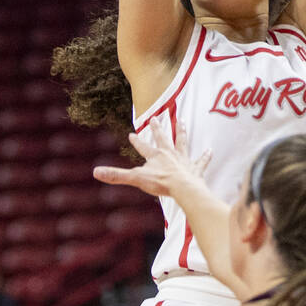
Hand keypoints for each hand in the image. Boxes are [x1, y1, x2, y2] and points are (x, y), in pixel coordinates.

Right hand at [94, 119, 210, 198]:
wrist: (183, 188)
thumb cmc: (161, 183)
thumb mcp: (136, 179)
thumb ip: (116, 175)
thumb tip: (96, 172)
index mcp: (156, 156)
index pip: (143, 146)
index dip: (137, 141)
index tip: (132, 133)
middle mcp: (170, 154)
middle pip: (163, 138)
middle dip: (159, 128)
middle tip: (157, 117)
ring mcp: (183, 160)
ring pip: (182, 142)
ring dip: (181, 132)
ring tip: (182, 121)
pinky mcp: (195, 168)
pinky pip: (201, 161)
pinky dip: (205, 157)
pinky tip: (210, 151)